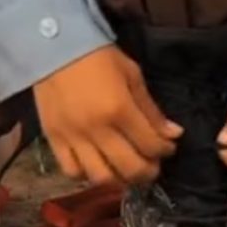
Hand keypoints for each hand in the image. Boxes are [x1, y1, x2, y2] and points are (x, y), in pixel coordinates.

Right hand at [33, 45, 181, 184]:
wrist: (54, 46)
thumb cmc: (98, 57)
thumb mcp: (132, 75)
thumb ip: (151, 109)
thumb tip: (173, 134)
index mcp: (120, 109)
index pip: (151, 146)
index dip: (166, 150)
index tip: (168, 146)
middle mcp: (97, 129)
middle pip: (129, 168)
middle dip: (148, 172)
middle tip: (152, 166)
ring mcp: (73, 137)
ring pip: (100, 177)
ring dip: (119, 179)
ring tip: (124, 169)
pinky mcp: (53, 140)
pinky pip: (71, 171)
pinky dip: (86, 174)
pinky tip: (95, 164)